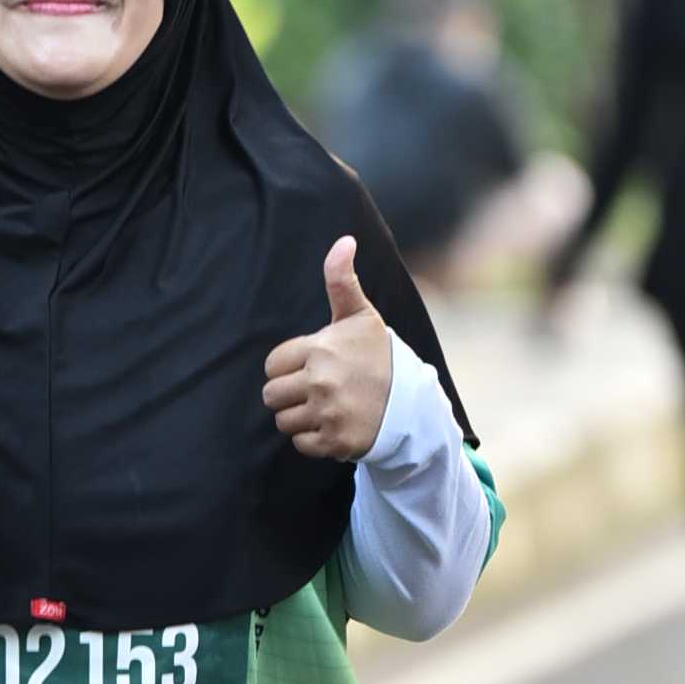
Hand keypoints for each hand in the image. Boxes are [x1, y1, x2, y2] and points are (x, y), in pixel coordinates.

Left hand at [263, 236, 392, 461]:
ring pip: (283, 421)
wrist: (412, 403)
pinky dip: (313, 438)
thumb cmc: (378, 355)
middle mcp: (321, 381)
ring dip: (300, 417)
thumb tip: (344, 240)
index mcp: (320, 349)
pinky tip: (334, 424)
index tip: (314, 366)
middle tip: (318, 389)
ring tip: (327, 407)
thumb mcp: (359, 316)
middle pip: (272, 395)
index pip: (273, 365)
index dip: (290, 366)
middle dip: (290, 394)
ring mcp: (328, 413)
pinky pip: (300, 443)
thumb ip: (342, 280)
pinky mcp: (334, 441)